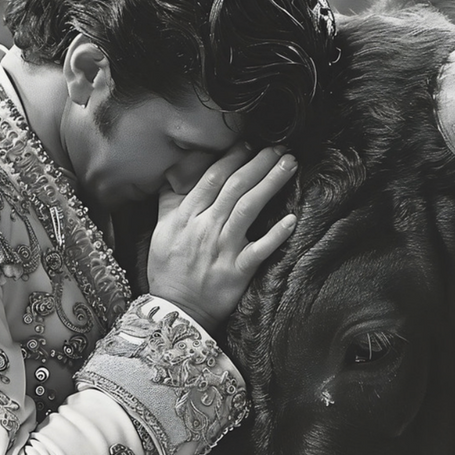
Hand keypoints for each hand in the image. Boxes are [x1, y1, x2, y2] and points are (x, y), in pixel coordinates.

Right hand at [147, 144, 297, 334]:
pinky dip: (276, 235)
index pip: (212, 178)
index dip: (233, 157)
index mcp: (186, 215)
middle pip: (235, 186)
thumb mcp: (161, 230)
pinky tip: (292, 219)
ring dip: (271, 184)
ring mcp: (222, 249)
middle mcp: (205, 227)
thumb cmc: (169, 270)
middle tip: (280, 147)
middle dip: (259, 163)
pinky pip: (259, 250)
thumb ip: (170, 201)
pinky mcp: (237, 271)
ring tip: (290, 165)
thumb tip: (177, 173)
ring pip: (248, 208)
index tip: (250, 144)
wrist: (175, 310)